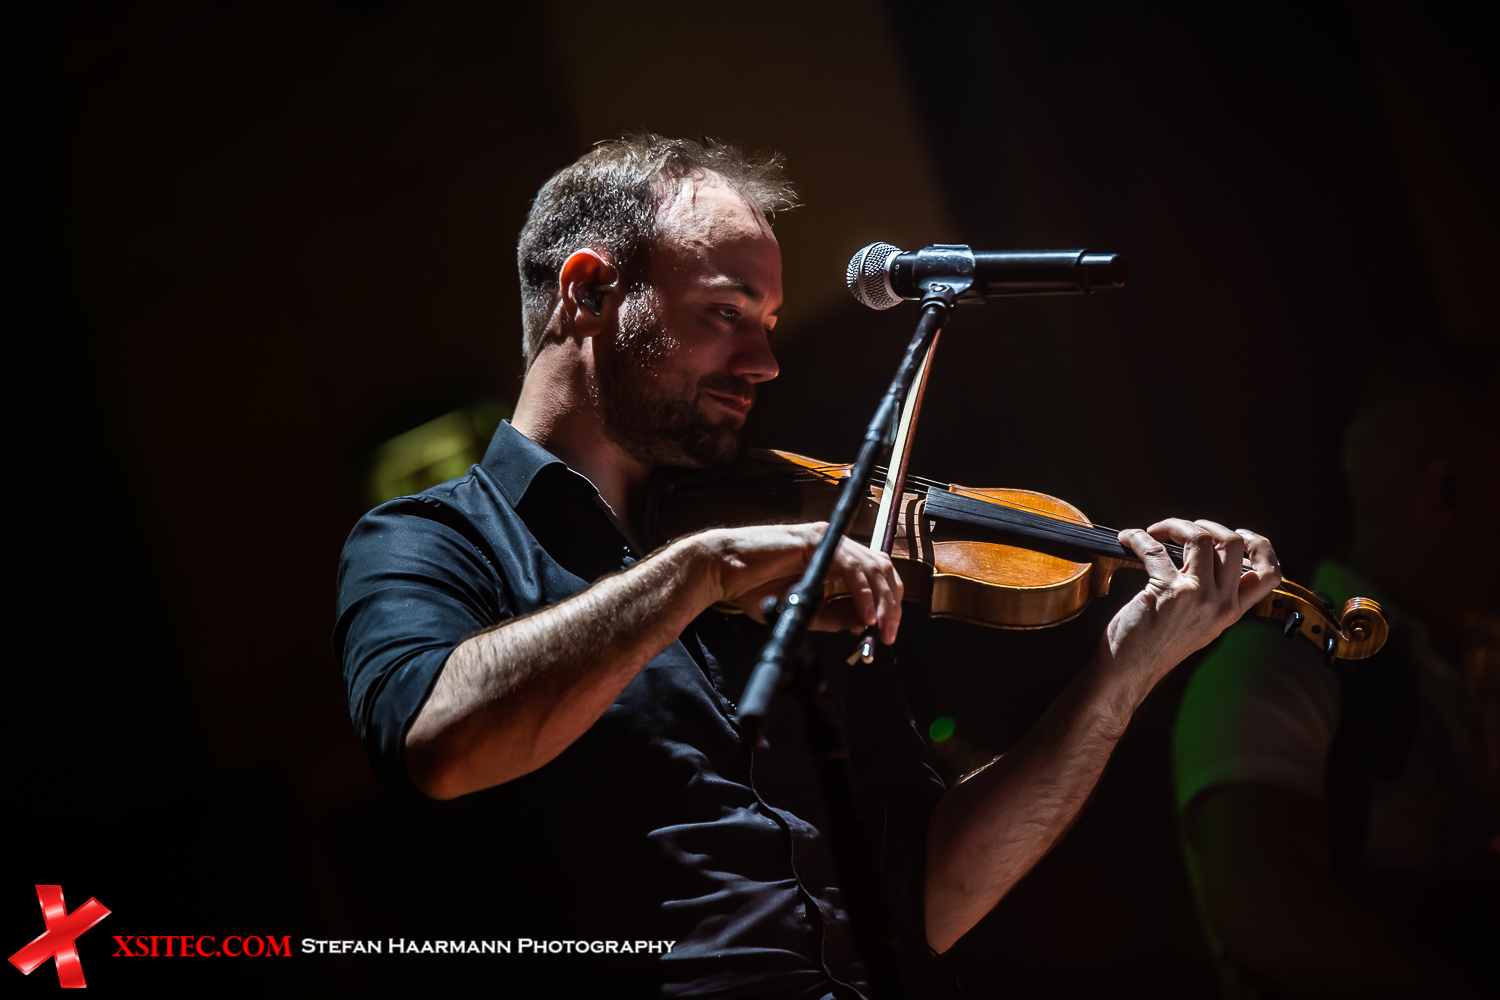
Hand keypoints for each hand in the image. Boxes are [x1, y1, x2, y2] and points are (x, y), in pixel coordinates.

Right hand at [691, 523, 903, 643]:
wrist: (720, 571)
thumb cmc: (752, 586)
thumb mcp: (803, 609)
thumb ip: (833, 615)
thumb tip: (864, 624)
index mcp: (832, 558)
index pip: (875, 574)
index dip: (887, 601)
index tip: (886, 630)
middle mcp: (833, 545)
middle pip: (881, 568)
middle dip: (891, 603)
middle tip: (889, 634)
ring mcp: (825, 540)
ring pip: (872, 565)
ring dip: (881, 600)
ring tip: (879, 627)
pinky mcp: (814, 541)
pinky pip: (850, 566)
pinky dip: (862, 593)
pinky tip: (864, 614)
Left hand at [1106, 519, 1281, 680]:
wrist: (1132, 669)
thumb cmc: (1158, 645)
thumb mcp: (1203, 624)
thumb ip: (1215, 596)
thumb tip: (1210, 555)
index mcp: (1232, 610)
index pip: (1268, 574)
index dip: (1260, 545)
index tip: (1240, 533)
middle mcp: (1220, 603)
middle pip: (1233, 543)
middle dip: (1206, 525)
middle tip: (1184, 529)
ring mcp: (1196, 596)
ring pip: (1199, 537)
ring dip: (1173, 525)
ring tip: (1157, 531)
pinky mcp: (1166, 591)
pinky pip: (1155, 548)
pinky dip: (1138, 537)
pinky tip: (1129, 539)